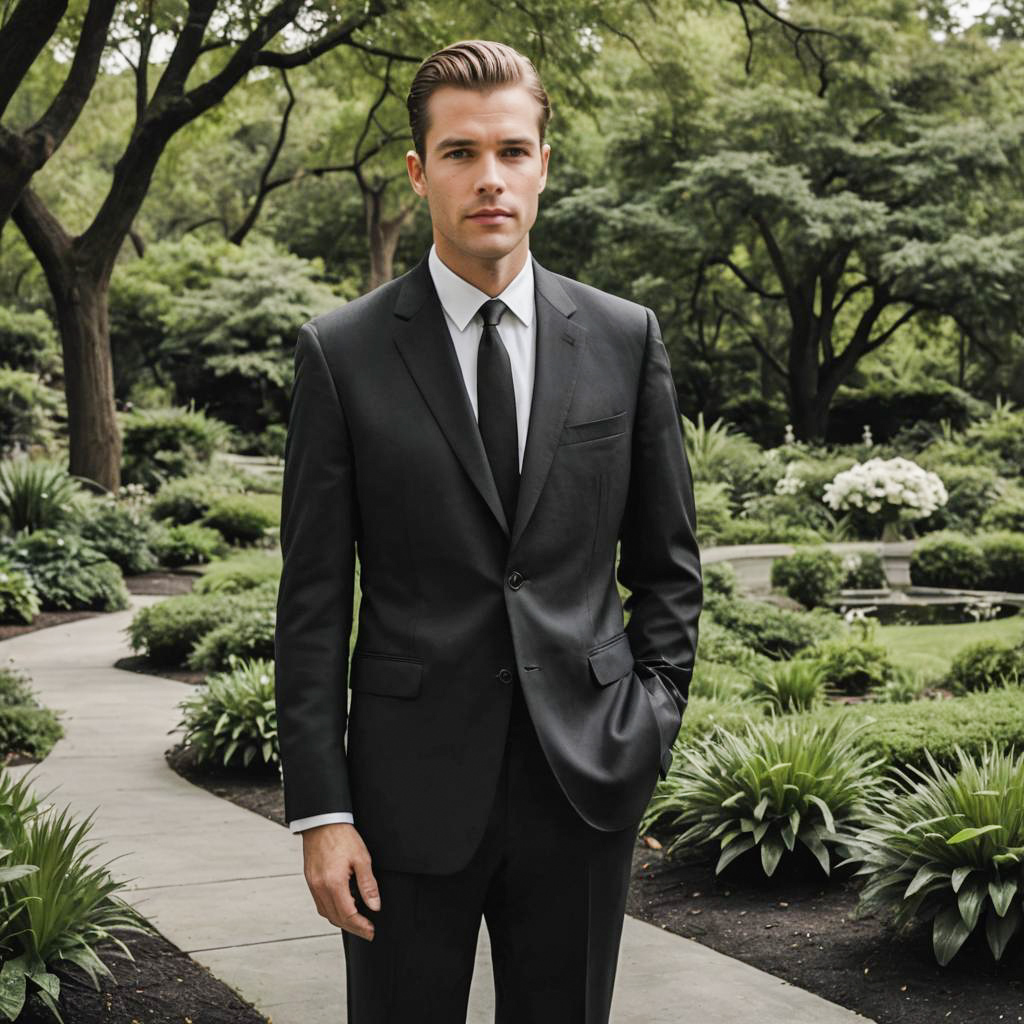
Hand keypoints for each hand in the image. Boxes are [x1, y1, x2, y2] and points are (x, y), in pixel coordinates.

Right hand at [301, 822, 379, 940]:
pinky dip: (331, 911)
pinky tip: (342, 908)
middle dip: (353, 928)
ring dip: (341, 921)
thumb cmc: (342, 836)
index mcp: (333, 883)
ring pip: (326, 914)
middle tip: (367, 931)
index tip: (371, 931)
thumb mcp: (362, 858)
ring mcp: (313, 885)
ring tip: (357, 922)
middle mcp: (320, 888)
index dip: (361, 926)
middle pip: (336, 918)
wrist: (323, 822)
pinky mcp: (310, 881)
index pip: (348, 915)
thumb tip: (374, 905)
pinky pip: (320, 904)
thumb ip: (368, 884)